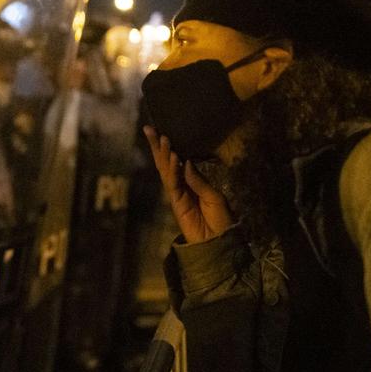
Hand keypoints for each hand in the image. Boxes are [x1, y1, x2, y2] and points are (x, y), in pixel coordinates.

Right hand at [143, 126, 234, 243]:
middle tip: (149, 129)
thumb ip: (199, 181)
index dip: (169, 148)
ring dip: (164, 154)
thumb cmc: (221, 220)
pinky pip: (173, 184)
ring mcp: (178, 195)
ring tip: (163, 138)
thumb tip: (186, 162)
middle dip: (158, 147)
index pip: (178, 162)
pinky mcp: (177, 204)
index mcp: (192, 183)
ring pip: (167, 171)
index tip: (163, 131)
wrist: (219, 243)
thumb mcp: (214, 196)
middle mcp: (182, 186)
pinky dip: (173, 170)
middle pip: (166, 163)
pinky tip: (173, 158)